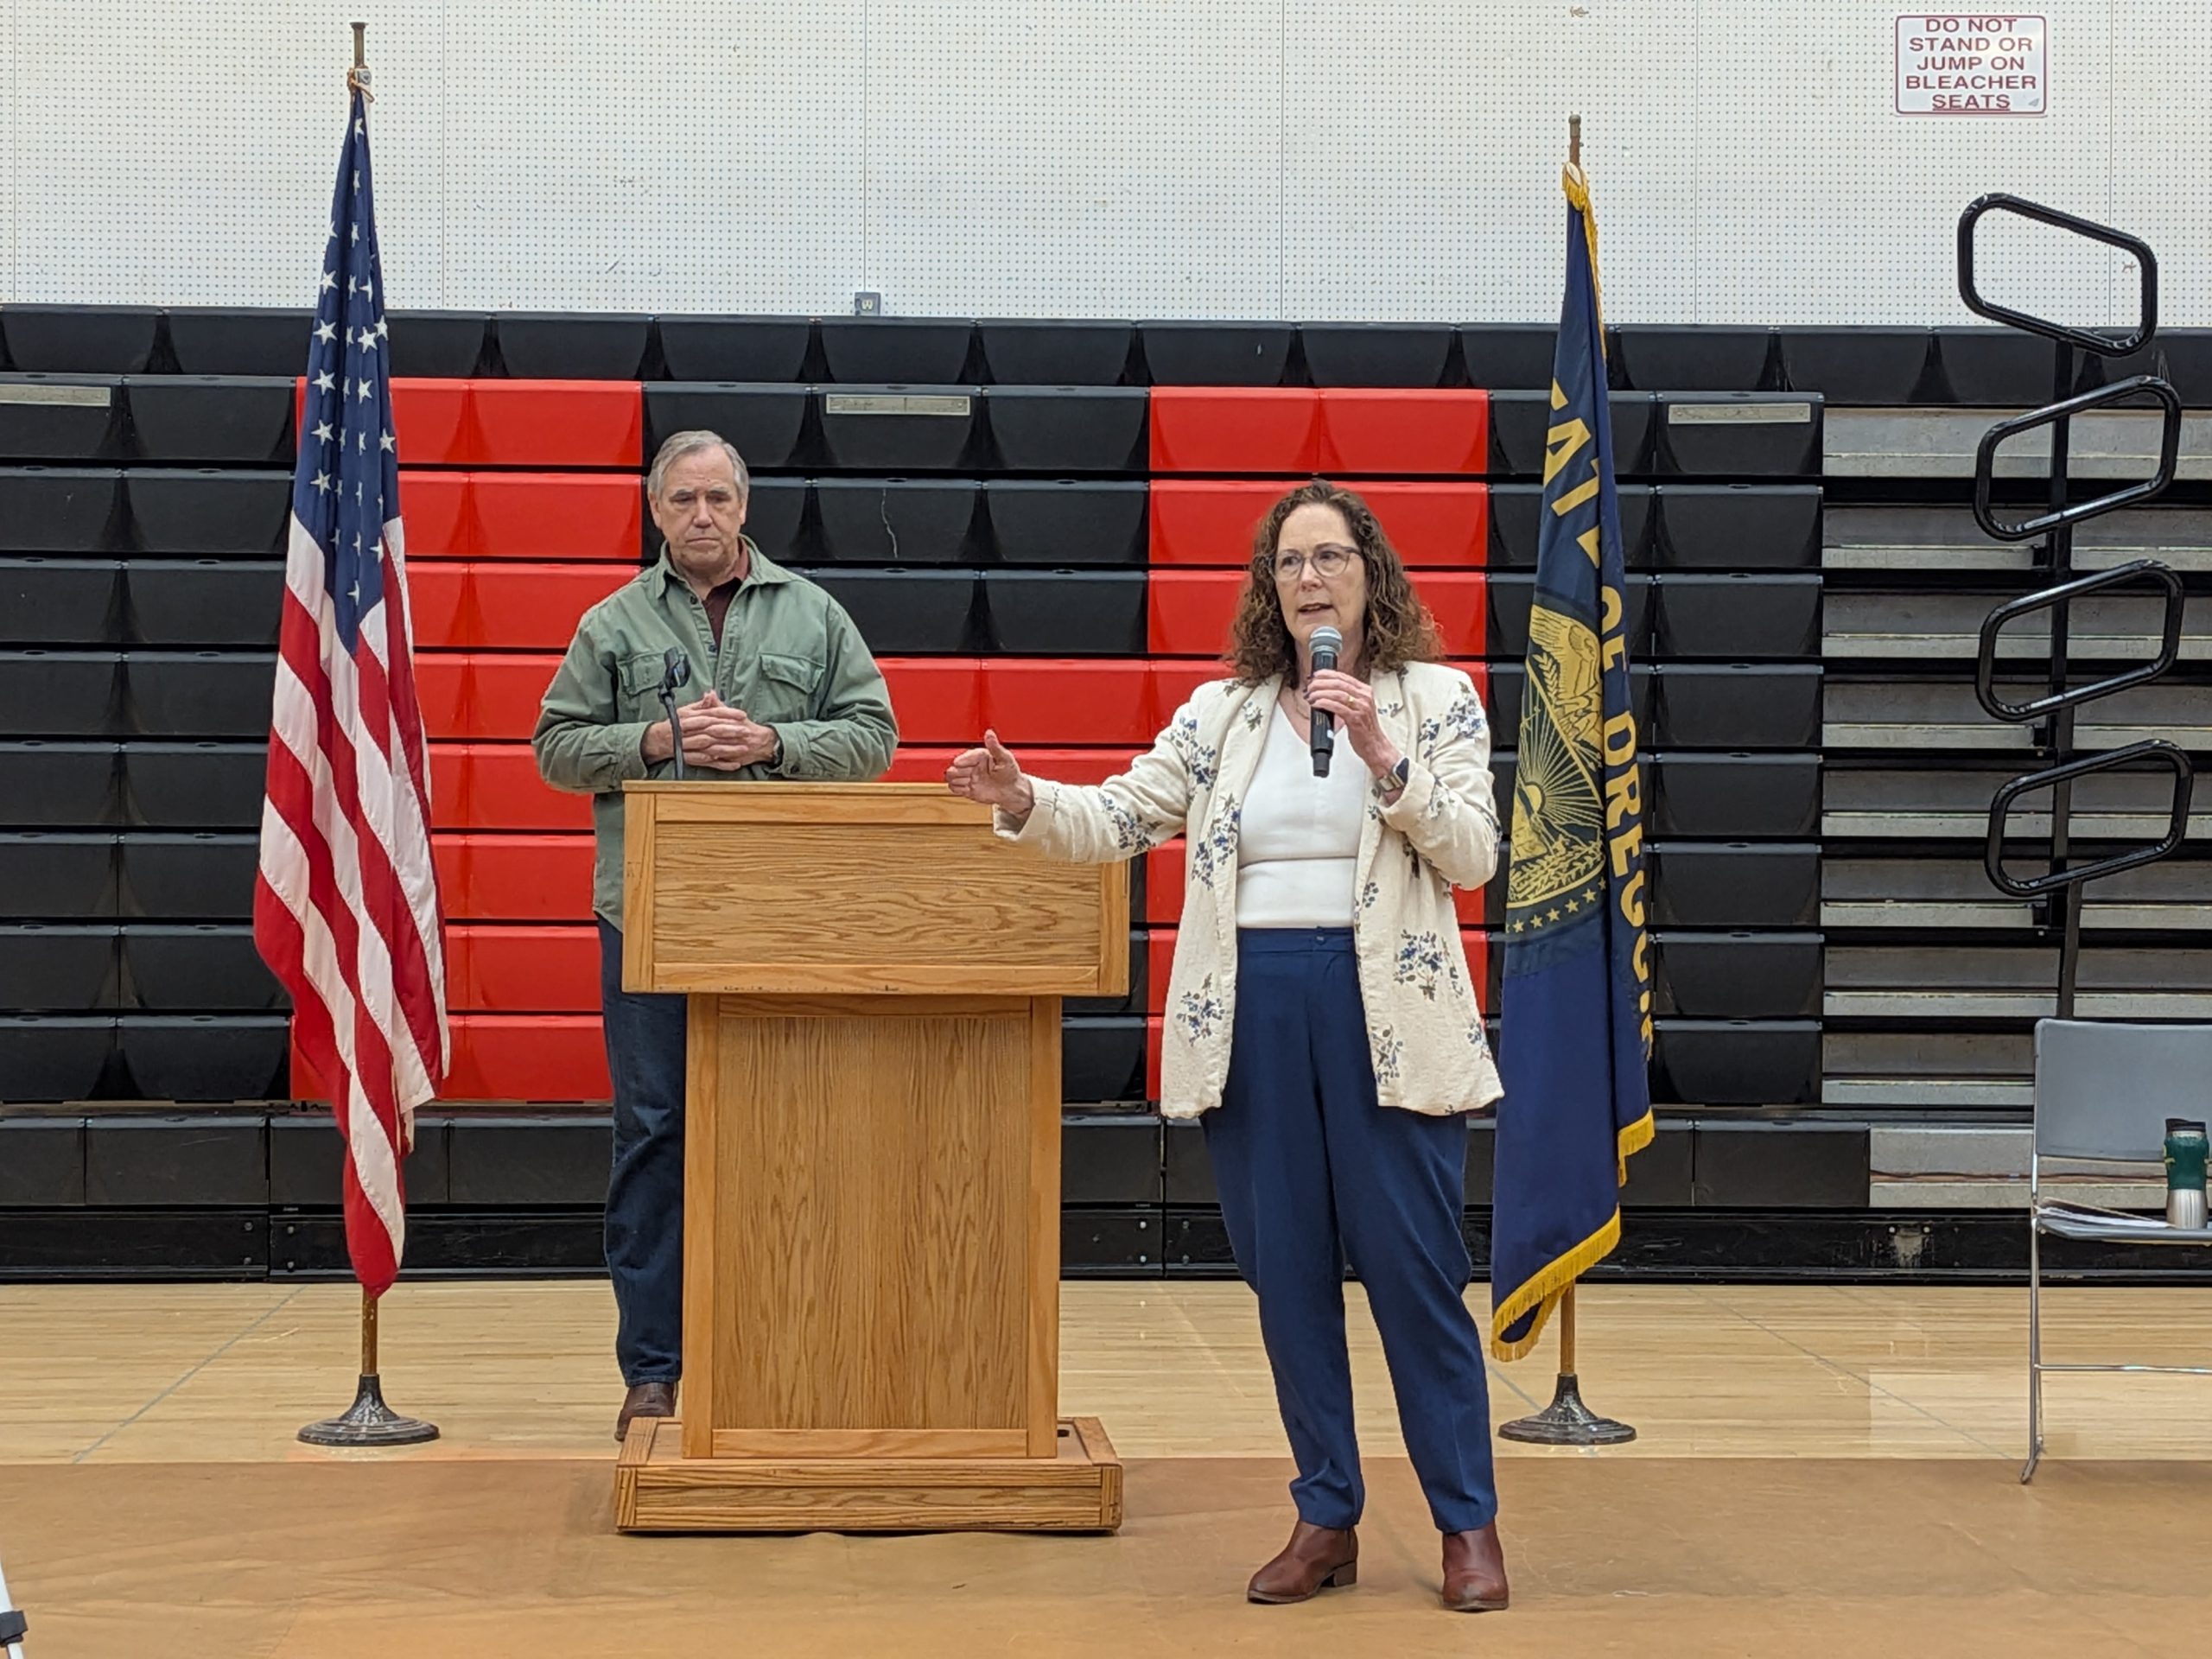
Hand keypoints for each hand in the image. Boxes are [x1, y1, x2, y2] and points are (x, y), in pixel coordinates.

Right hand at [646, 692, 776, 770]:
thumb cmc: (674, 723)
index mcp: (688, 718)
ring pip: (711, 748)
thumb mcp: (685, 711)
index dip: (727, 714)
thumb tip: (711, 694)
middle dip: (731, 731)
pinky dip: (721, 765)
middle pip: (712, 731)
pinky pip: (707, 763)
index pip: (711, 715)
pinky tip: (735, 764)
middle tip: (747, 731)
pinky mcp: (690, 759)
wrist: (658, 741)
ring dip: (728, 749)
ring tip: (744, 748)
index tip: (742, 715)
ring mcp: (689, 747)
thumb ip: (701, 705)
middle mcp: (688, 732)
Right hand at [944, 730, 1034, 816]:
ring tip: (968, 781)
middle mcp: (973, 766)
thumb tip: (989, 733)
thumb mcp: (1005, 758)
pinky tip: (965, 788)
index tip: (958, 763)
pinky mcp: (968, 788)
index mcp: (980, 756)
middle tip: (969, 775)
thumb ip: (995, 746)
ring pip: (952, 777)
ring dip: (957, 780)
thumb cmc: (1010, 773)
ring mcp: (969, 777)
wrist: (1012, 790)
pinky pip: (954, 788)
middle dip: (959, 771)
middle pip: (955, 767)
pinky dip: (957, 788)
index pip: (966, 756)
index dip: (963, 760)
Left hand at [1305, 669, 1400, 778]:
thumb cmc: (1365, 728)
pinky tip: (1317, 704)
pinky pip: (1337, 707)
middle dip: (1321, 683)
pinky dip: (1324, 703)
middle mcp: (1364, 697)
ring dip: (1320, 693)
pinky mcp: (1356, 719)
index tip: (1315, 675)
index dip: (1327, 674)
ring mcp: (1361, 707)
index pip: (1343, 677)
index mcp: (1365, 691)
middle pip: (1338, 683)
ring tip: (1311, 695)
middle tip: (1310, 686)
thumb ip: (1347, 697)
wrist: (1375, 745)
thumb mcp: (1358, 707)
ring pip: (1337, 693)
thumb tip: (1326, 690)